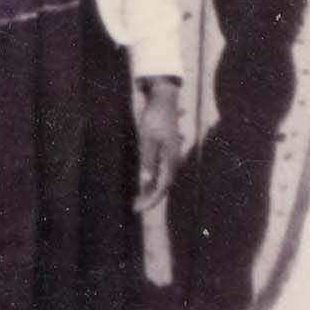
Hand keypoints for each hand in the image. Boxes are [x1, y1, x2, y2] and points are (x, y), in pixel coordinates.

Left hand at [135, 80, 184, 213]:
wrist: (164, 99)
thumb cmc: (154, 119)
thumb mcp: (146, 140)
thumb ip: (147, 161)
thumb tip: (147, 182)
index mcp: (171, 160)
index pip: (161, 187)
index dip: (150, 200)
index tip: (138, 209)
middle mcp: (174, 161)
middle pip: (163, 185)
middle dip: (149, 198)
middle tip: (135, 207)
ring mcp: (172, 156)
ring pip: (162, 179)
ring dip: (150, 189)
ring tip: (138, 199)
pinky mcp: (168, 151)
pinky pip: (161, 170)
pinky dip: (152, 179)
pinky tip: (145, 184)